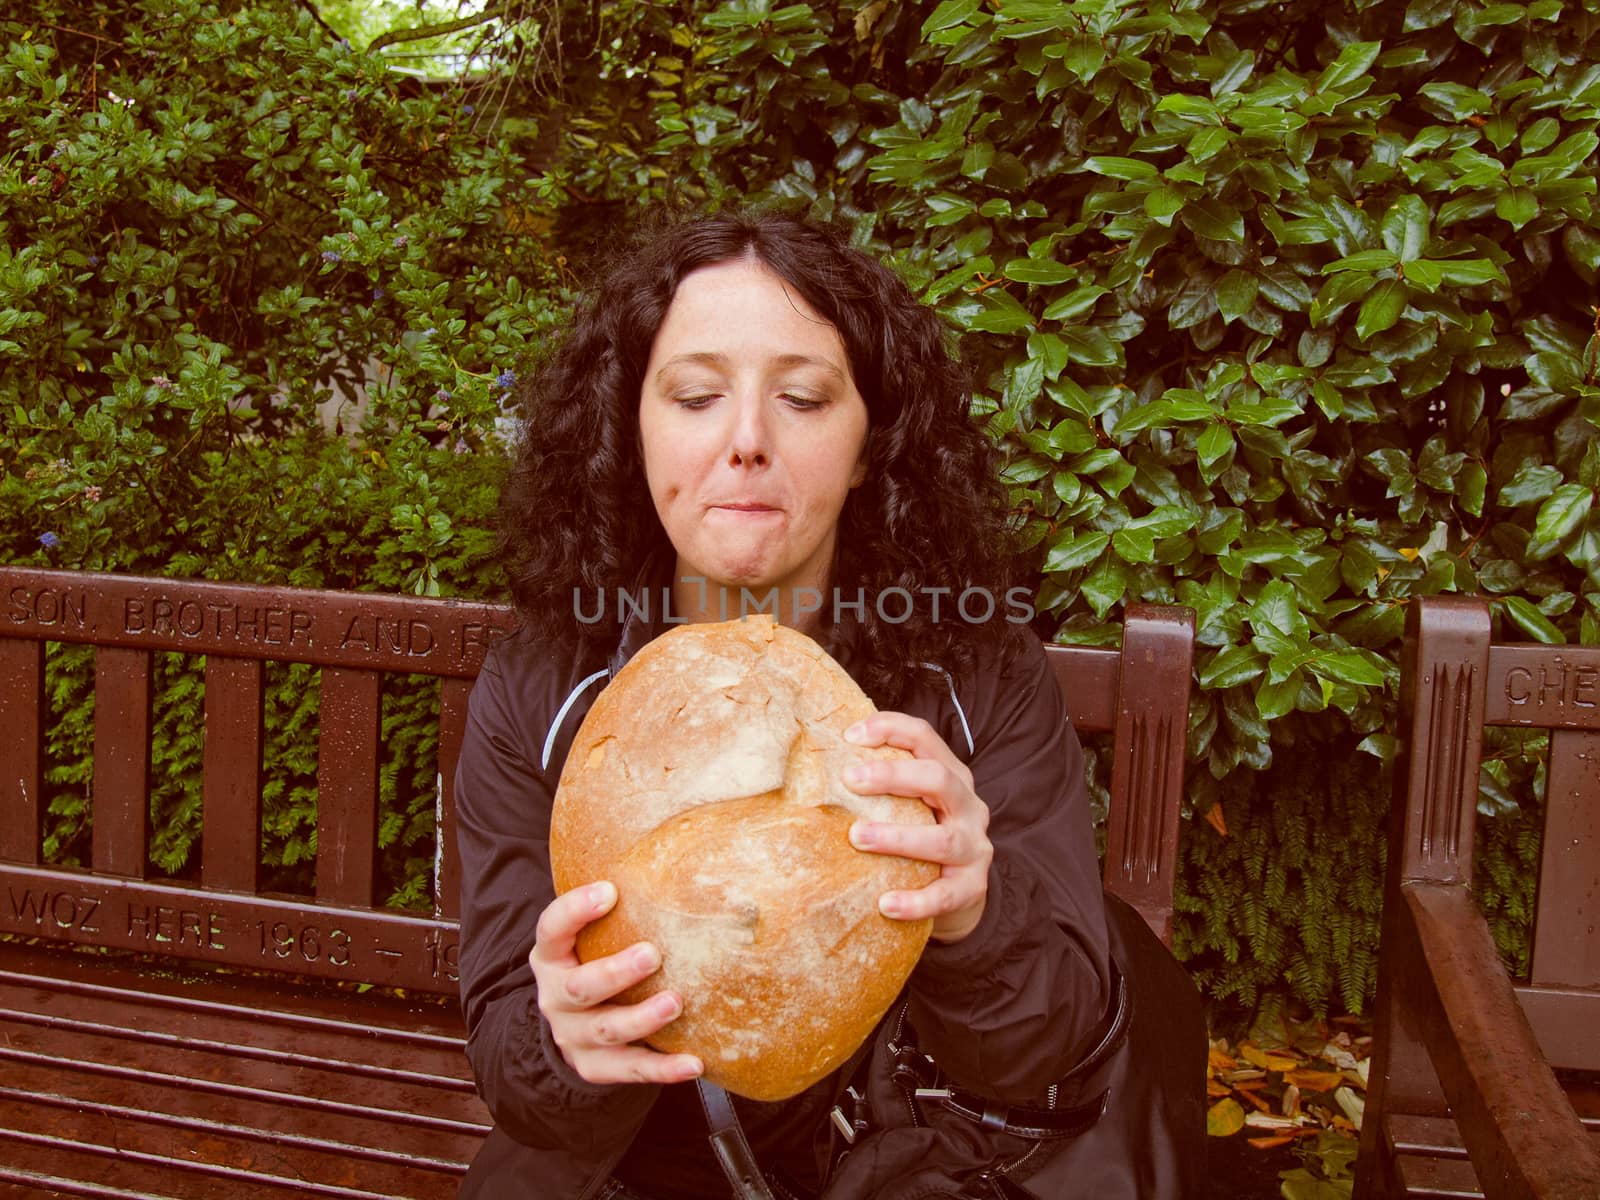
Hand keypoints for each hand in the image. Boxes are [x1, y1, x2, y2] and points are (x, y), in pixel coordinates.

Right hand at [529, 880, 703, 1085]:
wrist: (571, 1027)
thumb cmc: (593, 961)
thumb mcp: (589, 937)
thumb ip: (619, 908)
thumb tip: (680, 848)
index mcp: (551, 956)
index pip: (552, 928)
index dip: (575, 909)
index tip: (610, 890)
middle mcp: (556, 997)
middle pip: (579, 987)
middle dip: (615, 972)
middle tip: (653, 954)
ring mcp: (573, 1035)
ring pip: (606, 1030)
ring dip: (642, 1018)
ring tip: (675, 1002)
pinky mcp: (595, 1066)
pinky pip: (629, 1070)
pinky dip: (662, 1068)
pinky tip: (694, 1063)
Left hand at [841, 713, 992, 943]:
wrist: (959, 894)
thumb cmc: (919, 838)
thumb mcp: (910, 804)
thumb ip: (879, 785)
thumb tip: (809, 765)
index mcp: (951, 776)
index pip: (925, 738)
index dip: (891, 728)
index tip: (850, 736)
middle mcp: (968, 806)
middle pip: (938, 779)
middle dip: (893, 776)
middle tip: (849, 780)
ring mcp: (974, 847)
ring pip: (942, 840)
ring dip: (897, 838)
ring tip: (857, 838)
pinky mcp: (972, 888)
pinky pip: (945, 895)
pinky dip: (916, 900)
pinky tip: (885, 904)